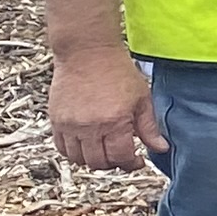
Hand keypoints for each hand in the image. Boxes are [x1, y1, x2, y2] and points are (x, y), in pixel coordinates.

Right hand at [48, 45, 166, 171]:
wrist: (87, 51)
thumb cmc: (117, 71)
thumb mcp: (141, 98)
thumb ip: (149, 127)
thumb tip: (161, 149)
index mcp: (114, 122)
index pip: (121, 157)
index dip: (131, 164)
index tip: (138, 160)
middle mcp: (89, 126)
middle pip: (99, 162)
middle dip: (113, 164)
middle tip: (121, 155)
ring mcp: (69, 124)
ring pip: (78, 159)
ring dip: (92, 160)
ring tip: (104, 150)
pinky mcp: (55, 120)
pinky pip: (61, 147)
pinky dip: (74, 152)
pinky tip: (86, 144)